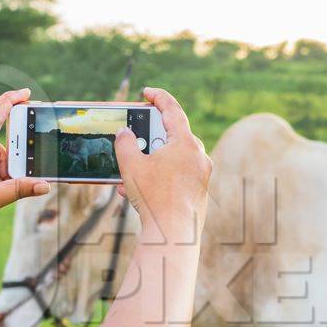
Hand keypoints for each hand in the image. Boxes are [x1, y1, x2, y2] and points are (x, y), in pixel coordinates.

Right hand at [114, 87, 211, 242]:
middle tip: (135, 137)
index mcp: (185, 143)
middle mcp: (198, 156)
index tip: (147, 93)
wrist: (173, 234)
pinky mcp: (199, 192)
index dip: (158, 97)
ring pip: (173, 159)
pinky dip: (159, 178)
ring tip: (129, 174)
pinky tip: (138, 192)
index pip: (173, 110)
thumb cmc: (154, 197)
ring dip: (150, 162)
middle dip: (150, 138)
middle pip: (172, 136)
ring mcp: (201, 175)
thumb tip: (124, 133)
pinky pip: (177, 177)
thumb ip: (124, 143)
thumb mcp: (131, 165)